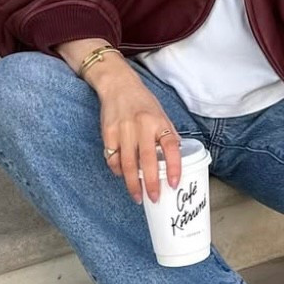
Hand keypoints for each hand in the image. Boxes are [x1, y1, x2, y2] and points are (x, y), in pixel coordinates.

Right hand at [96, 68, 182, 204]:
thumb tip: (176, 159)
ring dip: (132, 183)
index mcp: (159, 122)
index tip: (174, 184)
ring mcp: (123, 130)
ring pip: (127, 164)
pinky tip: (122, 175)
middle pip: (147, 161)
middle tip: (154, 198)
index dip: (174, 167)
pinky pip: (113, 158)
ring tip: (138, 196)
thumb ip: (168, 135)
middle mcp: (141, 126)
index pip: (171, 147)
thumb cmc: (143, 102)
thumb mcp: (161, 114)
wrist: (118, 85)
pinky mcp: (108, 133)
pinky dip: (117, 170)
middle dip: (151, 183)